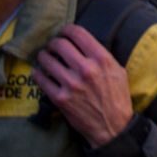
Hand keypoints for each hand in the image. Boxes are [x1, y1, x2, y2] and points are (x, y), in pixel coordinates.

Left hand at [32, 24, 133, 147]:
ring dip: (44, 56)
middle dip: (54, 43)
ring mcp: (71, 84)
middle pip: (60, 44)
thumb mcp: (118, 71)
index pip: (78, 34)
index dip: (67, 30)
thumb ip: (102, 56)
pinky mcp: (60, 98)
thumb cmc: (117, 98)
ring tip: (45, 57)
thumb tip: (84, 44)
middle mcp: (86, 69)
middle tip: (53, 46)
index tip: (64, 32)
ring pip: (47, 60)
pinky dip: (38, 73)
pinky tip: (41, 72)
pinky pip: (41, 79)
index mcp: (102, 59)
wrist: (113, 126)